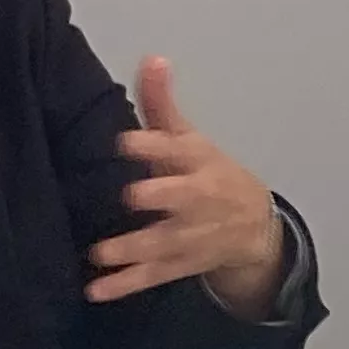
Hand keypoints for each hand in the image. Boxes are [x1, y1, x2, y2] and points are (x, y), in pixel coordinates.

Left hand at [85, 57, 285, 315]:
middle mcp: (196, 198)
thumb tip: (151, 58)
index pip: (176, 149)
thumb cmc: (210, 174)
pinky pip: (150, 276)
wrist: (254, 227)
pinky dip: (124, 285)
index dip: (152, 145)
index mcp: (197, 161)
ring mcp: (188, 235)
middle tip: (130, 195)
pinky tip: (95, 290)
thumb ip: (163, 103)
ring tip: (99, 253)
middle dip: (158, 196)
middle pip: (179, 198)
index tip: (125, 140)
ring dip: (132, 249)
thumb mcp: (191, 138)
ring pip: (162, 242)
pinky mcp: (179, 263)